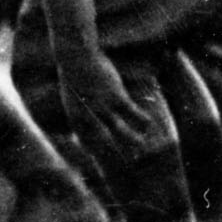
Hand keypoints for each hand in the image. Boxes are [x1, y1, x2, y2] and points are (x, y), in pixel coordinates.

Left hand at [46, 41, 155, 171]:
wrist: (75, 57)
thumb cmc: (74, 76)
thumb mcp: (73, 98)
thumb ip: (79, 113)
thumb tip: (81, 124)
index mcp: (76, 119)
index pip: (88, 144)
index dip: (99, 155)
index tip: (108, 165)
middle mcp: (89, 117)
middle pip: (105, 143)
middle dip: (117, 155)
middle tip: (129, 165)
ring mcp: (102, 107)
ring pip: (121, 130)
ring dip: (133, 141)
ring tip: (143, 148)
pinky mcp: (114, 95)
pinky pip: (131, 112)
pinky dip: (141, 119)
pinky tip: (149, 124)